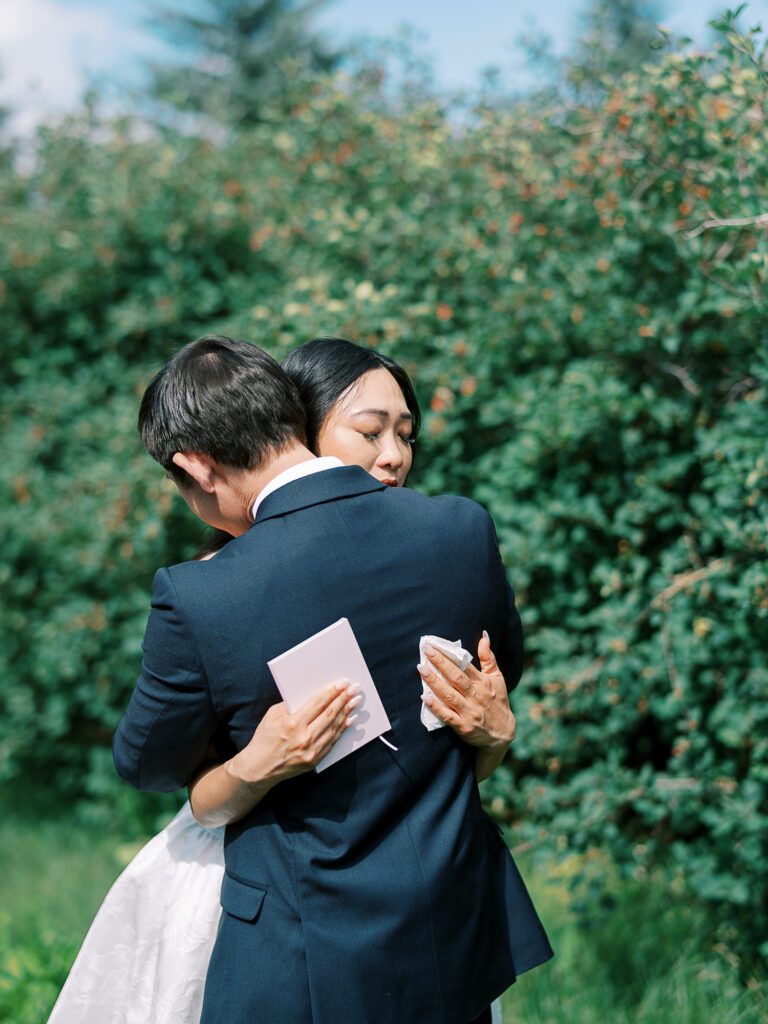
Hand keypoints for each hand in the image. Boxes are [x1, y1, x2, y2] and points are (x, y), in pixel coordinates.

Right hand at [229, 681, 360, 785]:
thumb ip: (291, 704)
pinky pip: (332, 742)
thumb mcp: (272, 715)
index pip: (318, 703)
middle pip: (330, 714)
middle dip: (344, 699)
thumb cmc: (264, 738)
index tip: (343, 683)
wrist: (259, 768)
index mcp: (292, 723)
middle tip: (355, 689)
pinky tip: (350, 719)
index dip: (332, 692)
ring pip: (334, 728)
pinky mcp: (314, 760)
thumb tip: (312, 694)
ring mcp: (311, 751)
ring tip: (355, 701)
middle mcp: (304, 737)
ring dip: (347, 713)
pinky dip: (342, 729)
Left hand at [418, 633, 515, 752]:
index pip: (465, 666)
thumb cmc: (498, 702)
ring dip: (434, 682)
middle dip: (440, 663)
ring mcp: (469, 712)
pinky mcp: (462, 727)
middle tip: (426, 651)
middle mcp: (476, 696)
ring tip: (421, 669)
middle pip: (456, 677)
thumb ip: (489, 657)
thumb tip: (484, 635)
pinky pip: (447, 716)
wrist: (502, 735)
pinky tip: (424, 697)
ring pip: (449, 695)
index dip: (450, 655)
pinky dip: (436, 707)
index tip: (435, 645)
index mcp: (483, 683)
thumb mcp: (497, 678)